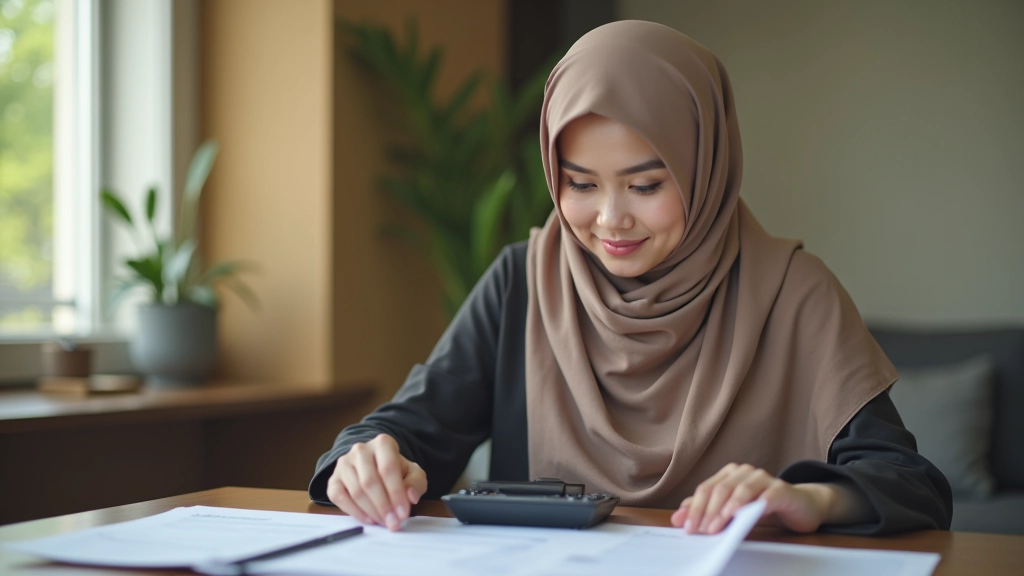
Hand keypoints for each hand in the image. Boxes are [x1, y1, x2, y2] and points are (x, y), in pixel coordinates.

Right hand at [326, 434, 427, 530]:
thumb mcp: (412, 473)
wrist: (375, 466)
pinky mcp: (333, 479)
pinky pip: (339, 497)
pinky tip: (369, 519)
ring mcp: (344, 463)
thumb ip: (416, 483)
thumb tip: (411, 496)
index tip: (403, 514)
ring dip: (371, 511)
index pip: (388, 468)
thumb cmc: (395, 471)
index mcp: (382, 443)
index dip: (396, 493)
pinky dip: (354, 512)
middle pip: (370, 481)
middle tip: (393, 523)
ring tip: (384, 522)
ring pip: (356, 491)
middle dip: (383, 506)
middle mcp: (360, 450)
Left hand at [670, 463, 833, 534]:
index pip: (706, 488)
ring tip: (719, 526)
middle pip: (720, 489)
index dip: (695, 508)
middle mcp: (745, 472)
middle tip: (703, 530)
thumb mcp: (731, 511)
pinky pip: (767, 495)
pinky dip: (755, 505)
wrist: (799, 506)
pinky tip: (747, 516)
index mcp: (729, 474)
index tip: (688, 528)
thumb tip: (678, 518)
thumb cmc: (762, 508)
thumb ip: (706, 512)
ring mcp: (764, 478)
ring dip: (727, 509)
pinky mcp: (781, 489)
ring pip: (741, 490)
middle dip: (709, 511)